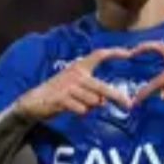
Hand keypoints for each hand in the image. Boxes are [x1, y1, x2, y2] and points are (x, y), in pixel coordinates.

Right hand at [16, 48, 132, 120]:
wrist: (33, 100)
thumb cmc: (59, 92)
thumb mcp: (75, 85)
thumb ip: (91, 90)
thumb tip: (104, 100)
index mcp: (80, 67)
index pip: (99, 54)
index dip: (114, 52)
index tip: (130, 53)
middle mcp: (76, 74)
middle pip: (102, 86)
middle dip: (117, 96)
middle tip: (129, 104)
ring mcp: (68, 86)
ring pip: (92, 101)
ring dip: (89, 106)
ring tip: (77, 103)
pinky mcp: (61, 98)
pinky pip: (81, 109)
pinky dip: (80, 111)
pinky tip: (70, 108)